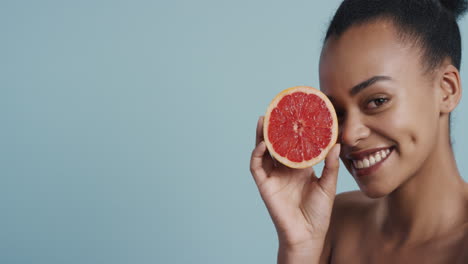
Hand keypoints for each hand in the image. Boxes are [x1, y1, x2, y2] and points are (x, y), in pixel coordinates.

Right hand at [250, 116, 340, 249]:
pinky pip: (257, 167)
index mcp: (299, 166)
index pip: (292, 143)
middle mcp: (284, 168)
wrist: (308, 234)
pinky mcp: (265, 185)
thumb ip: (330, 166)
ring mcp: (273, 176)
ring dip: (261, 136)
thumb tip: (335, 145)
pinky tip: (262, 144)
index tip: (295, 113)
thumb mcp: (328, 185)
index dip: (292, 129)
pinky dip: (257, 154)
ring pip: (263, 151)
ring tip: (263, 119)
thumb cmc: (319, 212)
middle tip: (275, 109)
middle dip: (273, 127)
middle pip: (275, 143)